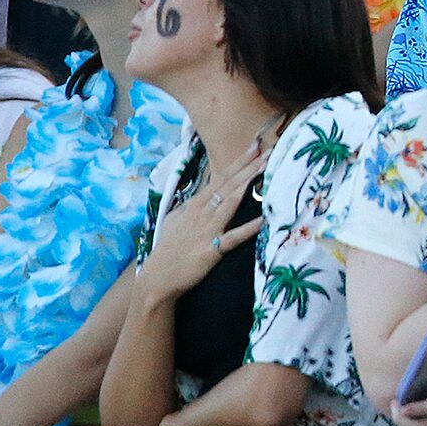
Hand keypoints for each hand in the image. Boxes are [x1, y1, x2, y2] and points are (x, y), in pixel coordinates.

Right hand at [134, 138, 265, 306]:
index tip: (255, 146)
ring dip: (249, 183)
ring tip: (267, 168)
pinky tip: (264, 219)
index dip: (238, 162)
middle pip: (228, 184)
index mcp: (194, 204)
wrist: (157, 278)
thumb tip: (206, 192)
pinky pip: (234, 237)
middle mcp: (201, 213)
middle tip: (269, 149)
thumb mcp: (175, 220)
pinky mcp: (212, 250)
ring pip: (231, 202)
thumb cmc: (168, 249)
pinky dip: (249, 228)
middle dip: (249, 165)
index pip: (220, 178)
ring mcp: (206, 230)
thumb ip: (192, 205)